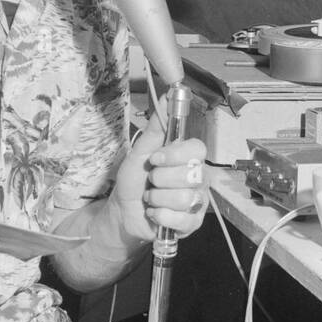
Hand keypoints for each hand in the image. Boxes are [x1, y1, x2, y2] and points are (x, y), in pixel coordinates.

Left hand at [111, 123, 208, 242]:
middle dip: (161, 180)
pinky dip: (161, 217)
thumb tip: (166, 99)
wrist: (123, 211)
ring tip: (151, 199)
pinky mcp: (193, 222)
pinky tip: (155, 214)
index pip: (198, 149)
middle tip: (151, 182)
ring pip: (185, 198)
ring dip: (158, 200)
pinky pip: (183, 220)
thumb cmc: (134, 180)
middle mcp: (198, 178)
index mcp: (188, 158)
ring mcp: (198, 201)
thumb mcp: (139, 152)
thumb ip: (155, 129)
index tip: (155, 159)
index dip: (175, 155)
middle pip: (191, 175)